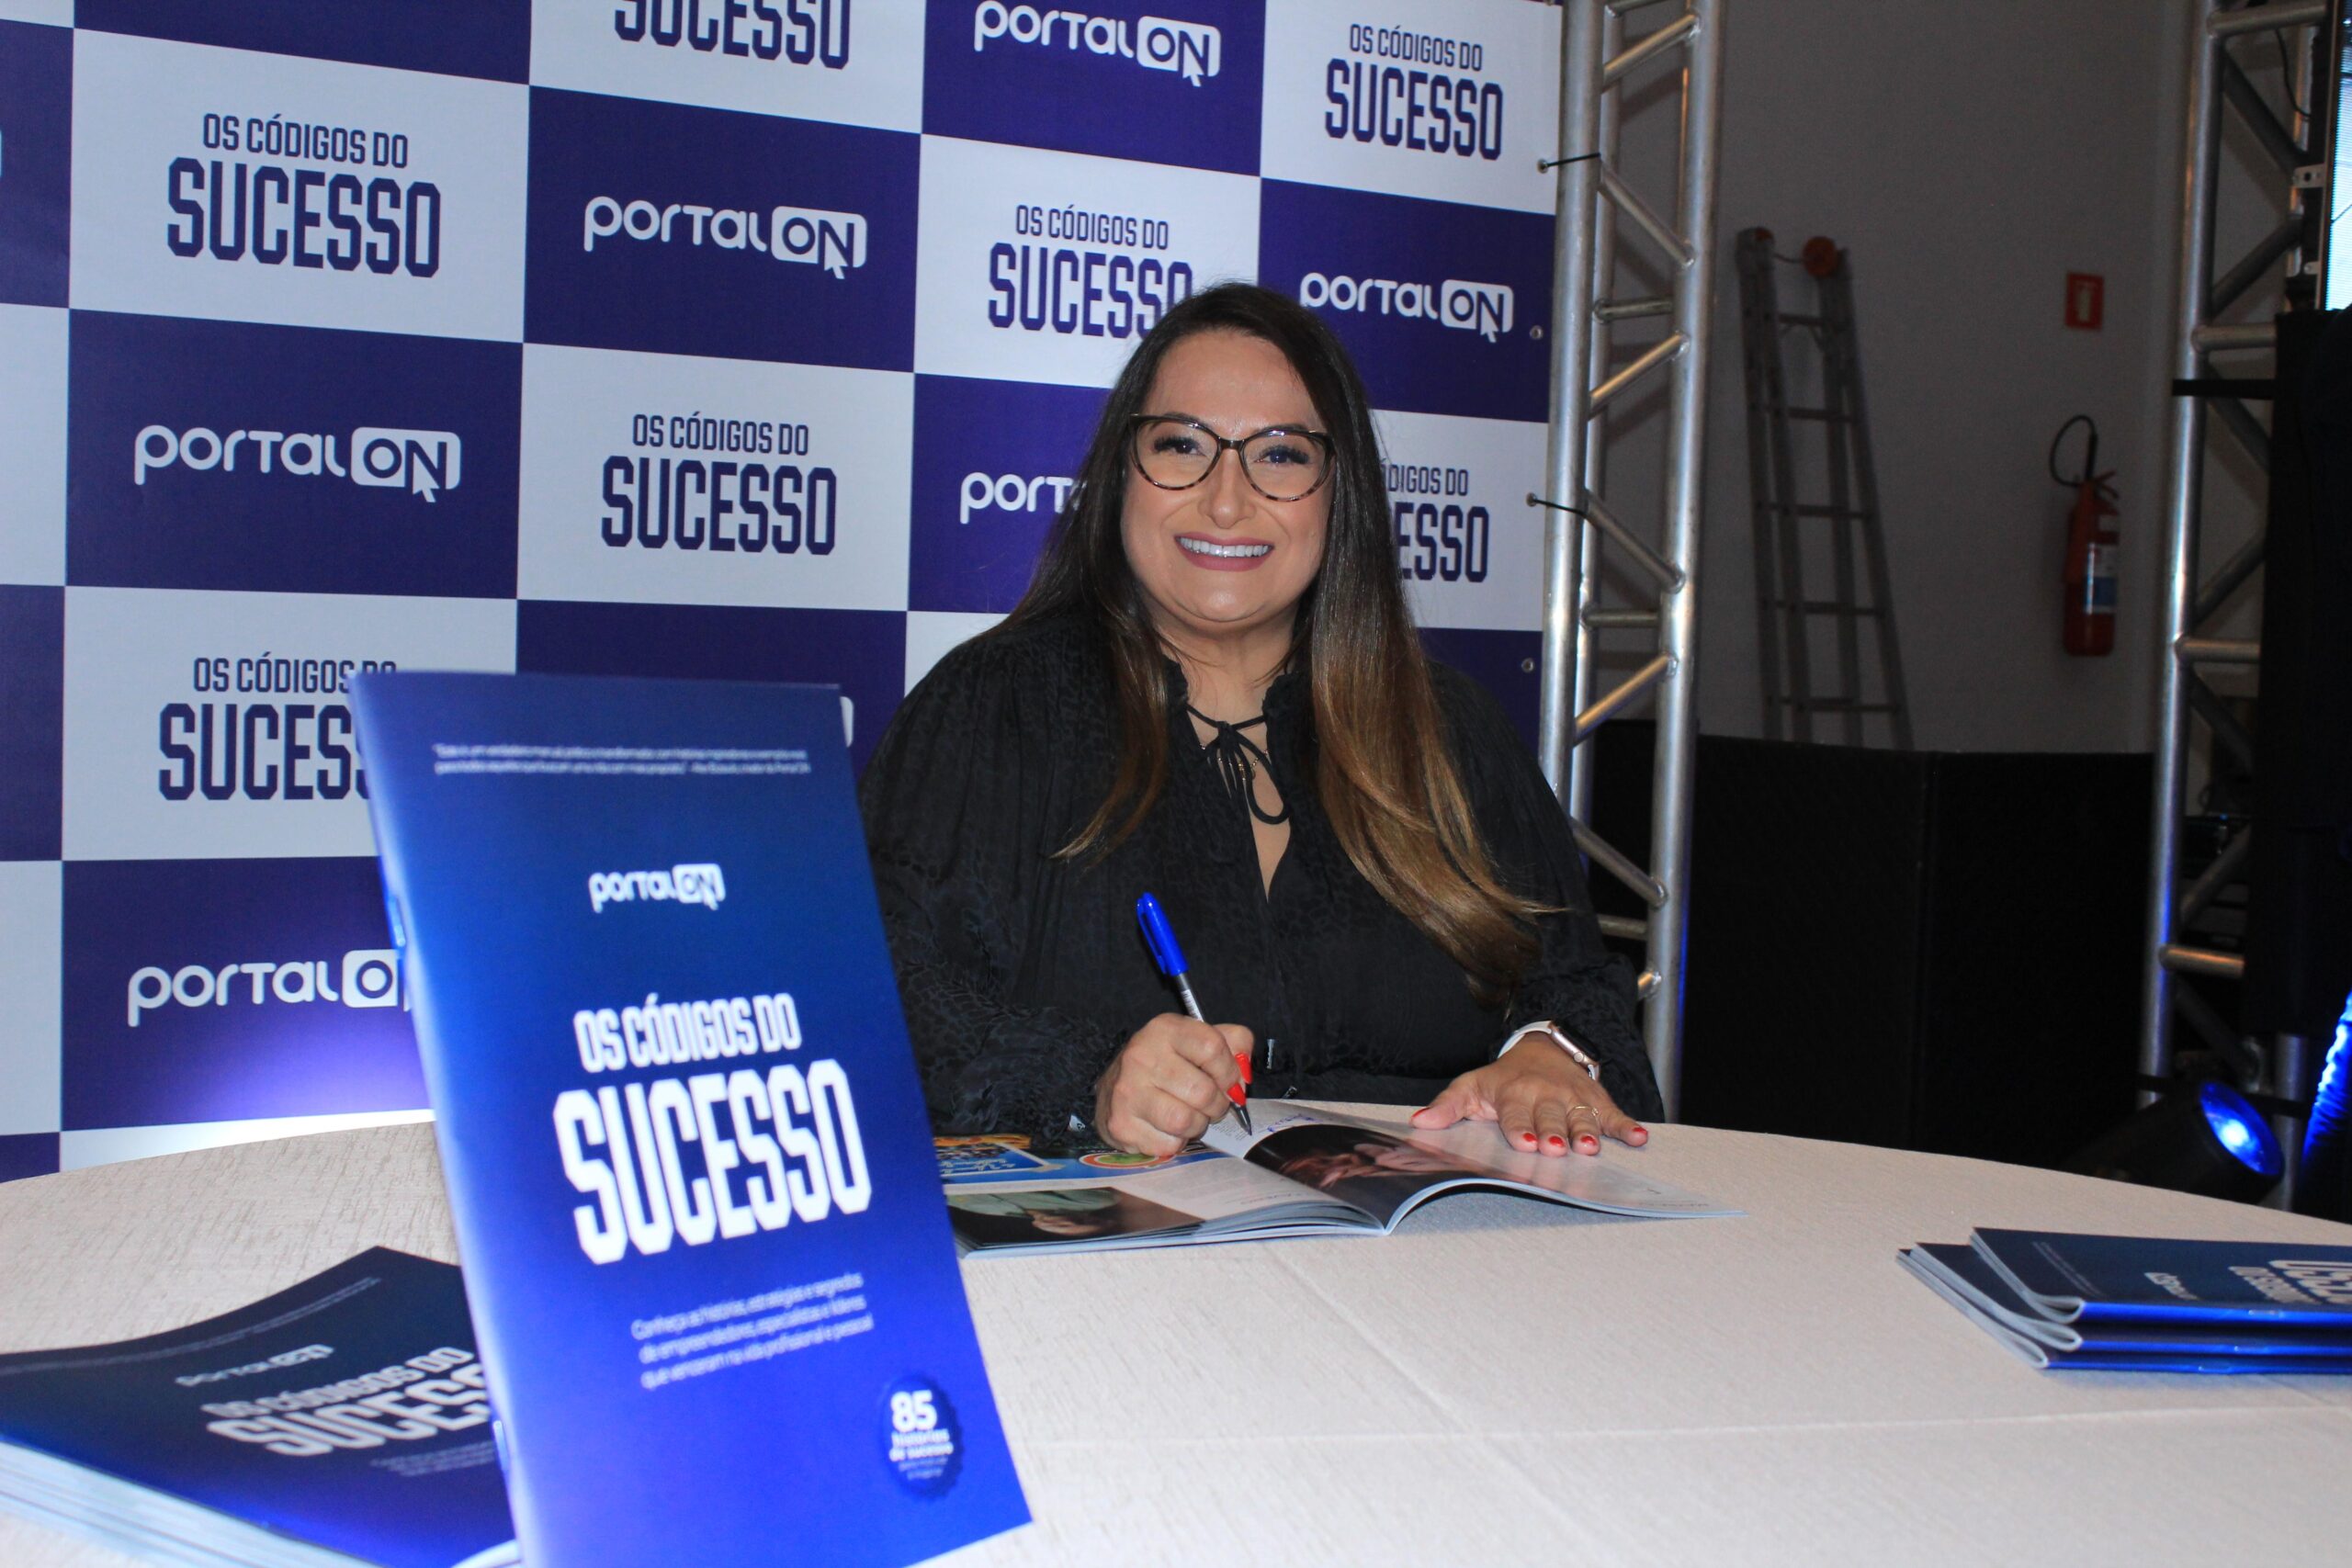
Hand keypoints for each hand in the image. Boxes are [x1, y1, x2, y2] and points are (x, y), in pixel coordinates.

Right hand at [1094, 1013, 1251, 1158]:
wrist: (1115, 1088)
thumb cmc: (1167, 1065)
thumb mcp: (1199, 1040)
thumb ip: (1234, 1043)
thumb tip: (1244, 1073)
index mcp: (1164, 1029)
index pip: (1212, 1048)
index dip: (1229, 1072)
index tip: (1229, 1082)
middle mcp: (1141, 1056)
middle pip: (1203, 1092)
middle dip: (1216, 1105)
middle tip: (1210, 1105)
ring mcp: (1127, 1092)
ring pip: (1185, 1121)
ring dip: (1197, 1125)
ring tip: (1189, 1116)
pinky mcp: (1121, 1125)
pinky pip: (1168, 1144)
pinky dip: (1176, 1142)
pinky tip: (1166, 1128)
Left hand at [1410, 1036, 1648, 1157]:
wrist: (1543, 1047)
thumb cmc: (1503, 1079)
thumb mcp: (1471, 1086)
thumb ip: (1447, 1106)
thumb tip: (1419, 1123)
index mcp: (1514, 1092)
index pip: (1516, 1113)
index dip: (1519, 1126)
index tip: (1523, 1142)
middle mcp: (1546, 1095)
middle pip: (1551, 1116)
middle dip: (1554, 1131)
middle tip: (1557, 1148)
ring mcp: (1574, 1098)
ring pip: (1582, 1117)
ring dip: (1588, 1132)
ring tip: (1591, 1147)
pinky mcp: (1597, 1101)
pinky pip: (1614, 1115)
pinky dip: (1628, 1127)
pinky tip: (1640, 1138)